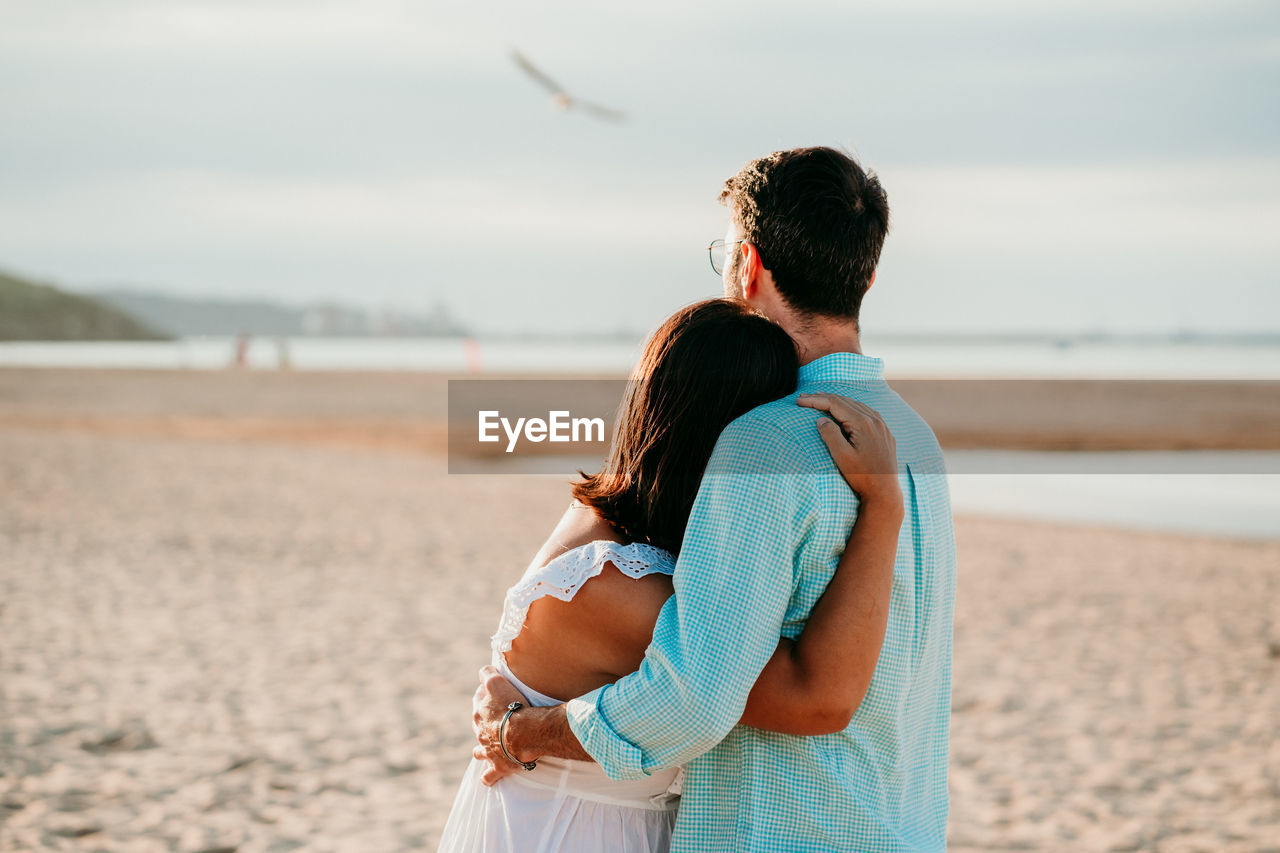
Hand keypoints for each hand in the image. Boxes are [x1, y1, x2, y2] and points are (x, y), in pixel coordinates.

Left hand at [471, 665, 529, 785]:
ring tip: (487, 749)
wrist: (524, 733)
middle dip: (484, 724)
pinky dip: (488, 777)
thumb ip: (487, 674)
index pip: (478, 703)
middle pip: (479, 727)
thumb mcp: (497, 683)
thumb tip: (482, 671)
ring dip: (482, 750)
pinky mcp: (499, 767)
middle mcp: (481, 734)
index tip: (492, 696)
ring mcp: (489, 751)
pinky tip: (488, 778)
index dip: (485, 697)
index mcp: (480, 714)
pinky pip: (490, 775)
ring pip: (480, 751)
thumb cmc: (513, 707)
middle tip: (496, 721)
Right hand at [796, 394, 901, 508]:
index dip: (815, 400)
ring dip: (837, 401)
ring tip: (820, 400)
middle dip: (823, 398)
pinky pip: (866, 412)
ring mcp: (881, 425)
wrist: (885, 491)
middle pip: (845, 401)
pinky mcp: (884, 433)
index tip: (799, 401)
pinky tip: (844, 411)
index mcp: (862, 423)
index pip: (834, 404)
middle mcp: (874, 420)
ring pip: (856, 405)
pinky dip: (850, 408)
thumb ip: (830, 435)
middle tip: (804, 398)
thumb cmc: (862, 476)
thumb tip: (821, 419)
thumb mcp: (842, 456)